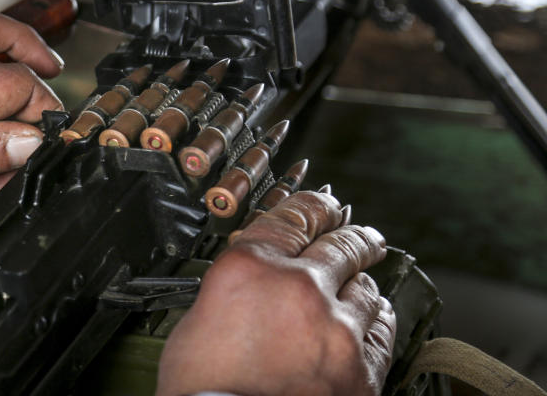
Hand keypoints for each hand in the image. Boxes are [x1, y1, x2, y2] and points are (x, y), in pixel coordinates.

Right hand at [156, 191, 394, 395]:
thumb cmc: (202, 390)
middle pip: (341, 244)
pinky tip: (375, 314)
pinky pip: (382, 330)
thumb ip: (237, 287)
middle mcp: (299, 288)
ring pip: (366, 288)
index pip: (294, 215)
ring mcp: (335, 329)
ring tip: (362, 280)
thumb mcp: (198, 318)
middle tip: (359, 234)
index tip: (324, 203)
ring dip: (361, 282)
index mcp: (251, 267)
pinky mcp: (360, 370)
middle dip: (352, 236)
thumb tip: (259, 283)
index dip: (315, 204)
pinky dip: (377, 318)